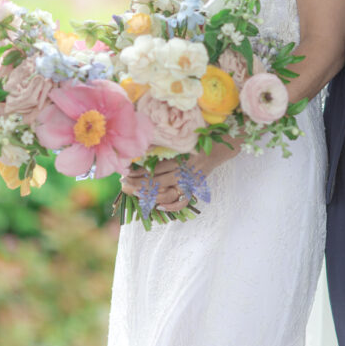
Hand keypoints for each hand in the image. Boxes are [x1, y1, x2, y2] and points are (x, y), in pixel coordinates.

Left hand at [120, 140, 241, 210]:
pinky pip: (183, 200)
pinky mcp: (194, 188)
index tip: (125, 171)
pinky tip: (159, 207)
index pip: (156, 167)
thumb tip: (144, 148)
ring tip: (134, 192)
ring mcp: (189, 182)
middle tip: (123, 183)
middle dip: (138, 184)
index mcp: (180, 158)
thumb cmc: (201, 139)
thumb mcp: (182, 138)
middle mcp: (184, 171)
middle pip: (157, 181)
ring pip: (166, 192)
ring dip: (149, 195)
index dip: (139, 171)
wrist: (221, 146)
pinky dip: (172, 206)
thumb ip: (166, 143)